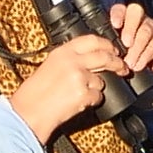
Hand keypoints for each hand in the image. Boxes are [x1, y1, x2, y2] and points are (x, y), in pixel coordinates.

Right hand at [9, 31, 135, 142]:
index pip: (91, 40)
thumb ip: (68, 59)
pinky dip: (92, 101)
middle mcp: (72, 61)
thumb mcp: (49, 66)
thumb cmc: (34, 94)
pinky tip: (79, 103)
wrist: (28, 112)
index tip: (113, 50)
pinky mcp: (84, 93)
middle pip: (104, 56)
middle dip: (117, 63)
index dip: (106, 44)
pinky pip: (98, 96)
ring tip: (81, 95)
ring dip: (97, 88)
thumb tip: (88, 60)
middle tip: (123, 68)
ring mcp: (79, 77)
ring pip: (101, 80)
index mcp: (62, 52)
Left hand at [103, 1, 152, 78]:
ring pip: (146, 31)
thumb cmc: (122, 53)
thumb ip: (107, 44)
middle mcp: (138, 17)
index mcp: (122, 16)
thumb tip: (99, 50)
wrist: (142, 65)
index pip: (120, 9)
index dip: (118, 15)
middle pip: (136, 13)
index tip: (115, 25)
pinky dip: (146, 57)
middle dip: (130, 28)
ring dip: (138, 48)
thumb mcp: (112, 47)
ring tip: (130, 63)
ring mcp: (151, 26)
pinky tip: (139, 65)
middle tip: (126, 44)